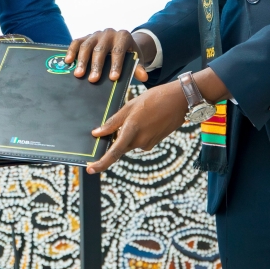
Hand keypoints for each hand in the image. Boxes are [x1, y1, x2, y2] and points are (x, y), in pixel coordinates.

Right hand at [64, 28, 154, 83]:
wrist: (122, 41)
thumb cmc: (128, 53)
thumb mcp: (136, 58)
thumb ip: (138, 67)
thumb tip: (143, 77)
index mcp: (123, 36)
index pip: (118, 51)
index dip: (116, 65)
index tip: (113, 78)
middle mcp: (109, 33)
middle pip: (100, 49)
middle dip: (96, 65)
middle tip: (93, 80)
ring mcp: (96, 34)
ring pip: (86, 46)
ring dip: (82, 61)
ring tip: (79, 75)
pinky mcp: (86, 36)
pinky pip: (76, 42)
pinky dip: (71, 51)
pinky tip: (68, 61)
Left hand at [85, 68, 230, 173]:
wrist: (180, 100)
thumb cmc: (154, 99)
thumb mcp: (130, 106)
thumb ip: (113, 122)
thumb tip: (97, 133)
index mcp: (132, 131)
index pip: (114, 153)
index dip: (101, 163)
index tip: (90, 169)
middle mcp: (140, 141)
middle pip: (120, 146)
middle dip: (116, 139)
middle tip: (122, 121)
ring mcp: (148, 143)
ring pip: (130, 142)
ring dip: (127, 132)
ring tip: (139, 113)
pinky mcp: (154, 142)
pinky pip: (139, 140)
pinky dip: (136, 132)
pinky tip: (144, 118)